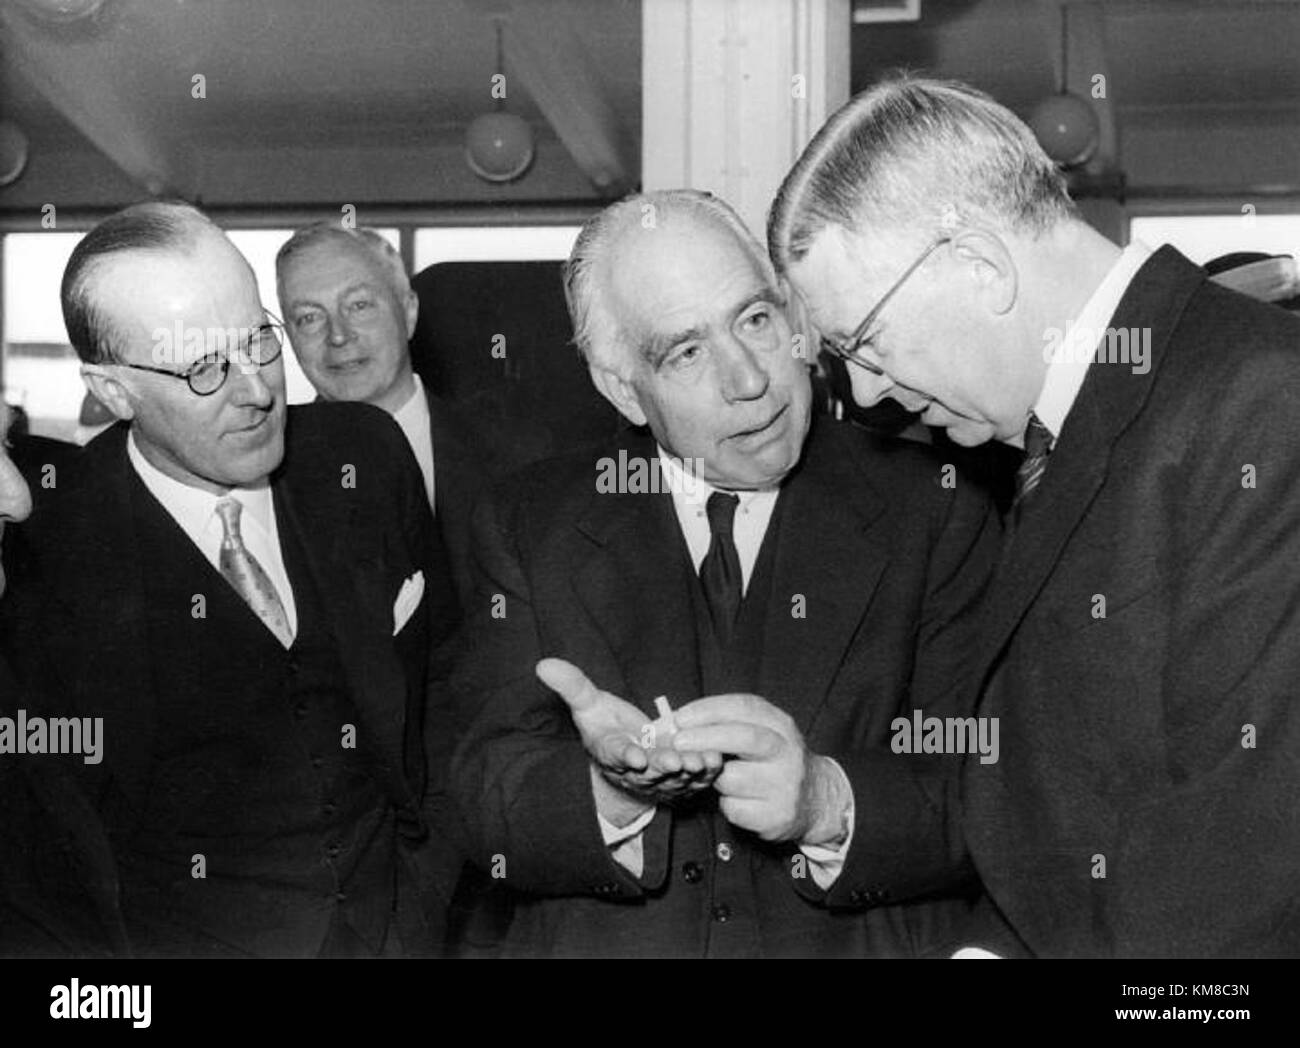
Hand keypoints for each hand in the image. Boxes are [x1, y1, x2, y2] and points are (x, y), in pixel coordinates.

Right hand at [535, 658, 723, 815]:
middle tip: (673, 762)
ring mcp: (658, 780)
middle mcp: (634, 771)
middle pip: (648, 771)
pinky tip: (716, 762)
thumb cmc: (607, 725)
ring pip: (674, 779)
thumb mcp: (588, 704)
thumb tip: (543, 663)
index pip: (615, 754)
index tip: (634, 756)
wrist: (629, 756)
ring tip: (700, 762)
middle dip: (661, 767)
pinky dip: (706, 775)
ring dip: (687, 772)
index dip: (625, 755)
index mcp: (611, 752)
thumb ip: (571, 686)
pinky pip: (694, 781)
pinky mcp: (680, 782)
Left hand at [673, 693, 848, 843]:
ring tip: (722, 777)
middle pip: (745, 738)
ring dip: (714, 778)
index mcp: (781, 724)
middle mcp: (788, 752)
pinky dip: (726, 803)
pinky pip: (733, 808)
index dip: (709, 710)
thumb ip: (727, 723)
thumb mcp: (763, 732)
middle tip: (677, 741)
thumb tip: (677, 722)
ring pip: (731, 779)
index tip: (680, 717)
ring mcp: (785, 785)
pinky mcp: (777, 816)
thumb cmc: (773, 759)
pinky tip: (738, 799)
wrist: (815, 799)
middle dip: (706, 737)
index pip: (745, 707)